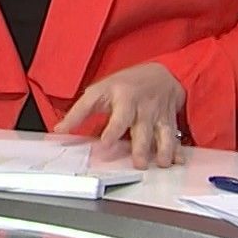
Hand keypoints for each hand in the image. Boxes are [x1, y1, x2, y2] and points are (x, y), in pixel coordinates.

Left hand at [53, 62, 186, 168]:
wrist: (160, 73)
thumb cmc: (123, 85)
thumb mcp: (98, 92)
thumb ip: (79, 113)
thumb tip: (59, 131)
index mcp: (123, 98)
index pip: (118, 116)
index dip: (112, 131)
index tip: (105, 144)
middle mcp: (143, 107)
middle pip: (142, 129)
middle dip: (142, 147)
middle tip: (139, 164)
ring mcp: (158, 115)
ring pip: (163, 133)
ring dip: (163, 150)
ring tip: (162, 164)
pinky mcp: (170, 122)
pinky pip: (175, 136)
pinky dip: (178, 149)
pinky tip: (178, 161)